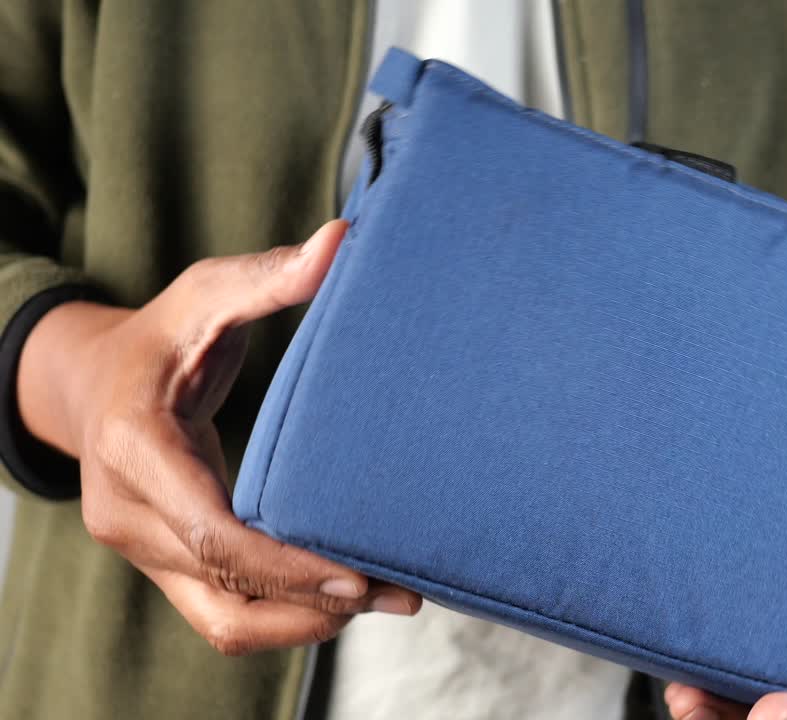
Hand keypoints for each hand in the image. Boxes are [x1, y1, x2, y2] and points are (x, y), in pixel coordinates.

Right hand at [16, 220, 421, 655]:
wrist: (94, 384)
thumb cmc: (162, 335)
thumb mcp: (206, 294)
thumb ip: (268, 276)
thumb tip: (341, 241)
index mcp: (133, 450)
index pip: (208, 530)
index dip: (281, 564)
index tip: (353, 575)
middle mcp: (126, 513)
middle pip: (223, 586)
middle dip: (311, 601)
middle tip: (398, 593)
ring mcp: (141, 548)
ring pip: (223, 620)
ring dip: (304, 623)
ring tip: (388, 600)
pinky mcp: (164, 566)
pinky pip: (223, 614)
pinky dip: (285, 616)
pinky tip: (348, 598)